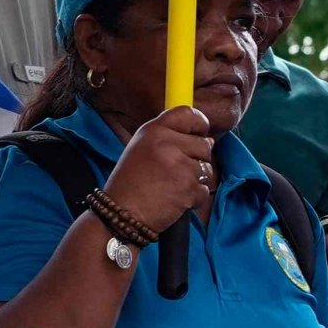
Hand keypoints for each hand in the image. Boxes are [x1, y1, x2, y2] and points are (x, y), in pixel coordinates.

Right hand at [99, 107, 215, 236]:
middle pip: (204, 143)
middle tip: (177, 170)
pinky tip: (174, 199)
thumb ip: (167, 138)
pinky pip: (205, 189)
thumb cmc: (130, 183)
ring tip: (171, 186)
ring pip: (207, 168)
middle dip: (197, 158)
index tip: (201, 132)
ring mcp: (179, 166)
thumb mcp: (140, 148)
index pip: (188, 113)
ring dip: (196, 179)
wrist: (120, 213)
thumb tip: (204, 136)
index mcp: (153, 130)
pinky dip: (194, 197)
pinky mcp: (188, 188)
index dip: (199, 123)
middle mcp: (167, 143)